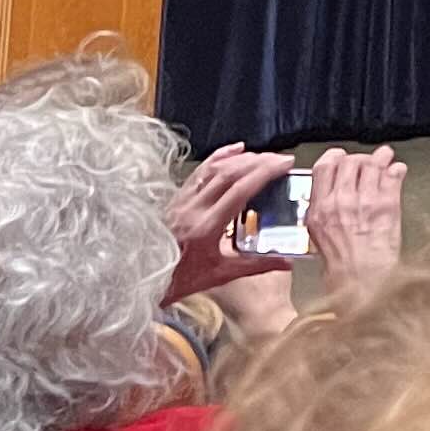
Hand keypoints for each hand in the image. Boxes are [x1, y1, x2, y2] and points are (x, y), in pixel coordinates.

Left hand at [164, 146, 294, 302]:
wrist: (142, 281)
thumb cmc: (180, 280)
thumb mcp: (220, 276)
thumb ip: (256, 266)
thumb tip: (287, 262)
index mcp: (206, 227)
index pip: (239, 190)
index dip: (264, 172)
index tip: (284, 164)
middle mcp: (193, 209)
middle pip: (229, 174)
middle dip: (259, 161)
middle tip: (281, 159)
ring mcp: (182, 201)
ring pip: (214, 169)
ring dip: (242, 158)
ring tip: (264, 156)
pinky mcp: (176, 198)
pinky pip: (199, 171)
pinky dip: (218, 157)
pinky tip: (234, 150)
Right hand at [306, 147, 407, 298]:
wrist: (363, 286)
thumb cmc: (342, 272)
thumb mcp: (319, 240)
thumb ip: (324, 214)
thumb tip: (334, 195)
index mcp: (318, 211)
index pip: (323, 167)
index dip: (335, 157)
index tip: (341, 157)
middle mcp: (339, 201)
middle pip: (350, 161)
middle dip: (360, 158)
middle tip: (367, 162)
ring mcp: (364, 201)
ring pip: (372, 163)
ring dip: (381, 159)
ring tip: (386, 158)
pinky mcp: (387, 205)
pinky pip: (393, 175)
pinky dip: (397, 169)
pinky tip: (398, 171)